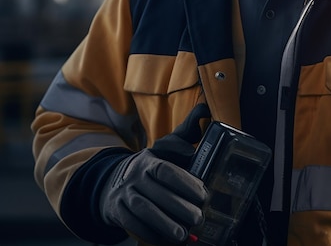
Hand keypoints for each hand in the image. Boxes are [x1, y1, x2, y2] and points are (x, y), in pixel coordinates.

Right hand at [99, 104, 210, 244]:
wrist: (115, 180)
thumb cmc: (153, 164)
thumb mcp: (167, 146)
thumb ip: (187, 132)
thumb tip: (204, 109)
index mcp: (150, 159)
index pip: (166, 170)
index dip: (185, 182)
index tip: (203, 194)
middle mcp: (135, 175)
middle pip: (157, 193)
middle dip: (179, 207)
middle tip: (199, 218)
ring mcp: (124, 193)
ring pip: (143, 210)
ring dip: (164, 224)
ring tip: (184, 234)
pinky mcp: (116, 211)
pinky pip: (132, 224)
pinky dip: (149, 234)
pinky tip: (165, 240)